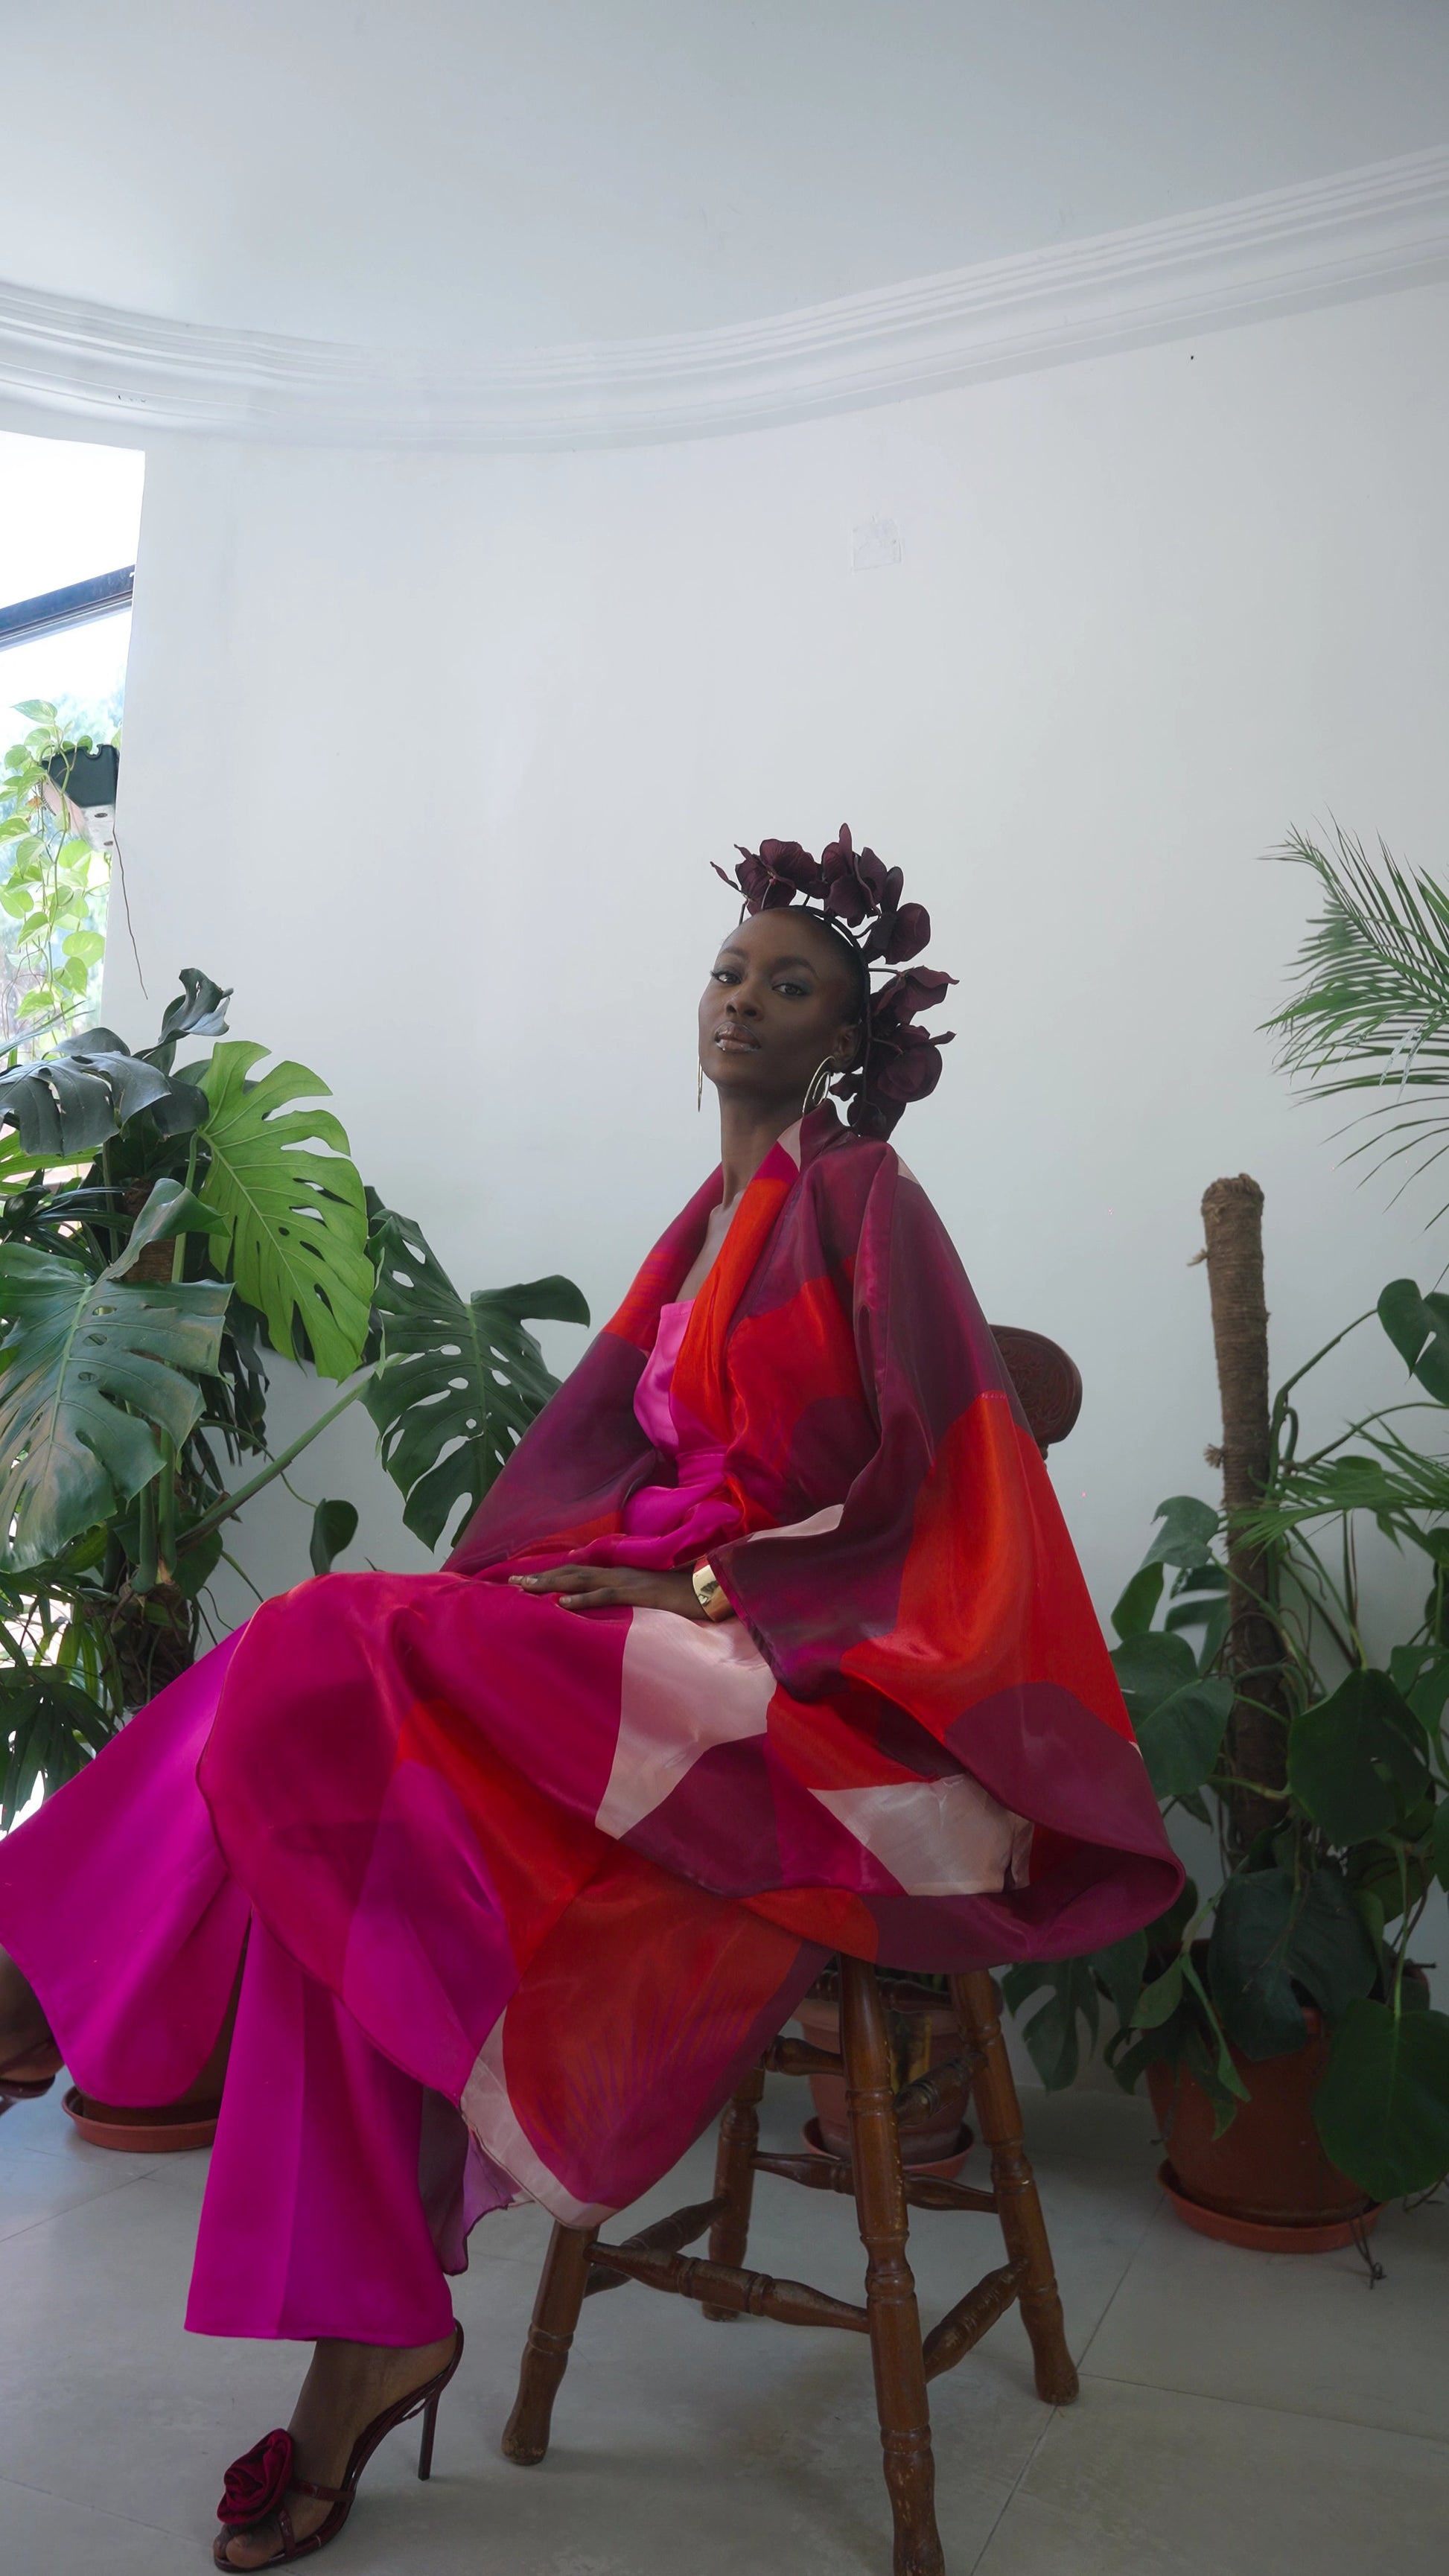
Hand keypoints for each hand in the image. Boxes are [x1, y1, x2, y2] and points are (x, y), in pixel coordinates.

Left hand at [508, 1565, 707, 1619]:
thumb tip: (609, 1614)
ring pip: (581, 1581)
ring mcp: (628, 1582)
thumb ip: (628, 1603)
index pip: (579, 1573)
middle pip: (571, 1573)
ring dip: (551, 1585)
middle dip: (541, 1578)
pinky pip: (606, 1597)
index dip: (552, 1575)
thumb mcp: (649, 1600)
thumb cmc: (684, 1598)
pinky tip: (561, 1605)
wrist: (713, 1589)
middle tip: (511, 1583)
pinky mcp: (639, 1595)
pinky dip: (582, 1601)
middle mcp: (618, 1574)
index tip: (525, 1581)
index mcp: (620, 1575)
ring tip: (524, 1590)